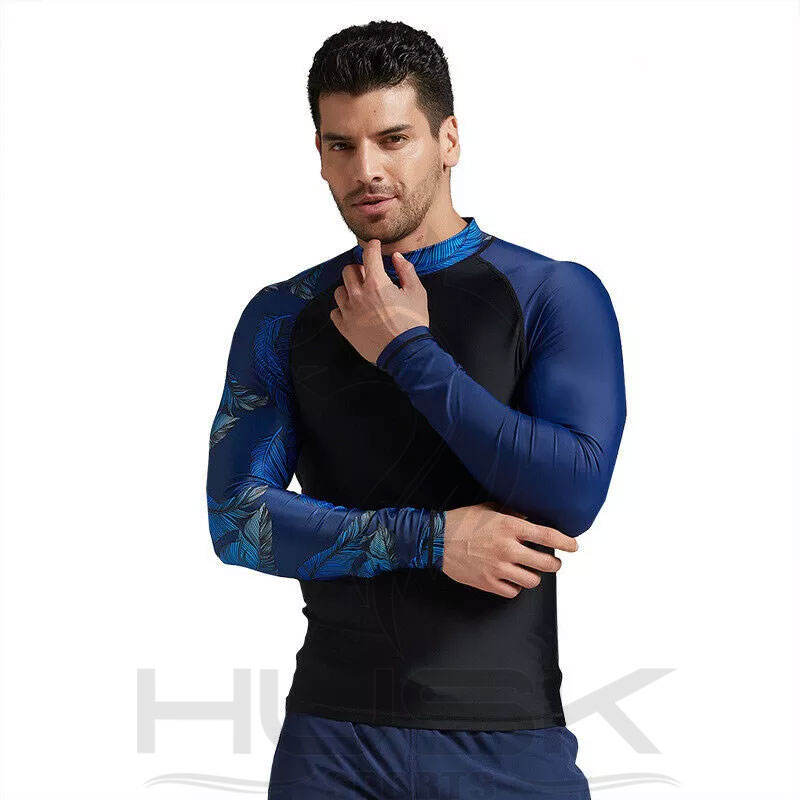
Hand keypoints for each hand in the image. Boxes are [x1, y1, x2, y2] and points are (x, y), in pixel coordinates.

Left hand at [329, 239, 429, 364]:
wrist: (405, 353)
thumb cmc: (412, 324)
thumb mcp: (417, 293)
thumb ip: (406, 271)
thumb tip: (397, 258)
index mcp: (376, 284)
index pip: (368, 255)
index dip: (372, 246)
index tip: (374, 245)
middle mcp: (358, 296)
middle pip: (348, 270)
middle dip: (359, 269)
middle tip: (369, 275)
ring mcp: (349, 312)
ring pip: (339, 290)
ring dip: (349, 289)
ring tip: (361, 295)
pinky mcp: (345, 328)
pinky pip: (335, 312)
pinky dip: (343, 309)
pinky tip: (354, 311)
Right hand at [442, 501, 578, 597]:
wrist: (436, 540)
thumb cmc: (461, 522)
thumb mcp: (488, 509)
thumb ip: (511, 514)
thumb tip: (528, 519)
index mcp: (509, 527)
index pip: (547, 536)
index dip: (566, 542)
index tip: (574, 546)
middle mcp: (507, 549)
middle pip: (546, 563)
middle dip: (554, 563)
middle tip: (551, 561)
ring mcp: (498, 568)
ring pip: (532, 581)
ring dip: (533, 575)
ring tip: (527, 569)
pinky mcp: (487, 583)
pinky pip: (513, 591)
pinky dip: (514, 586)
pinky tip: (510, 578)